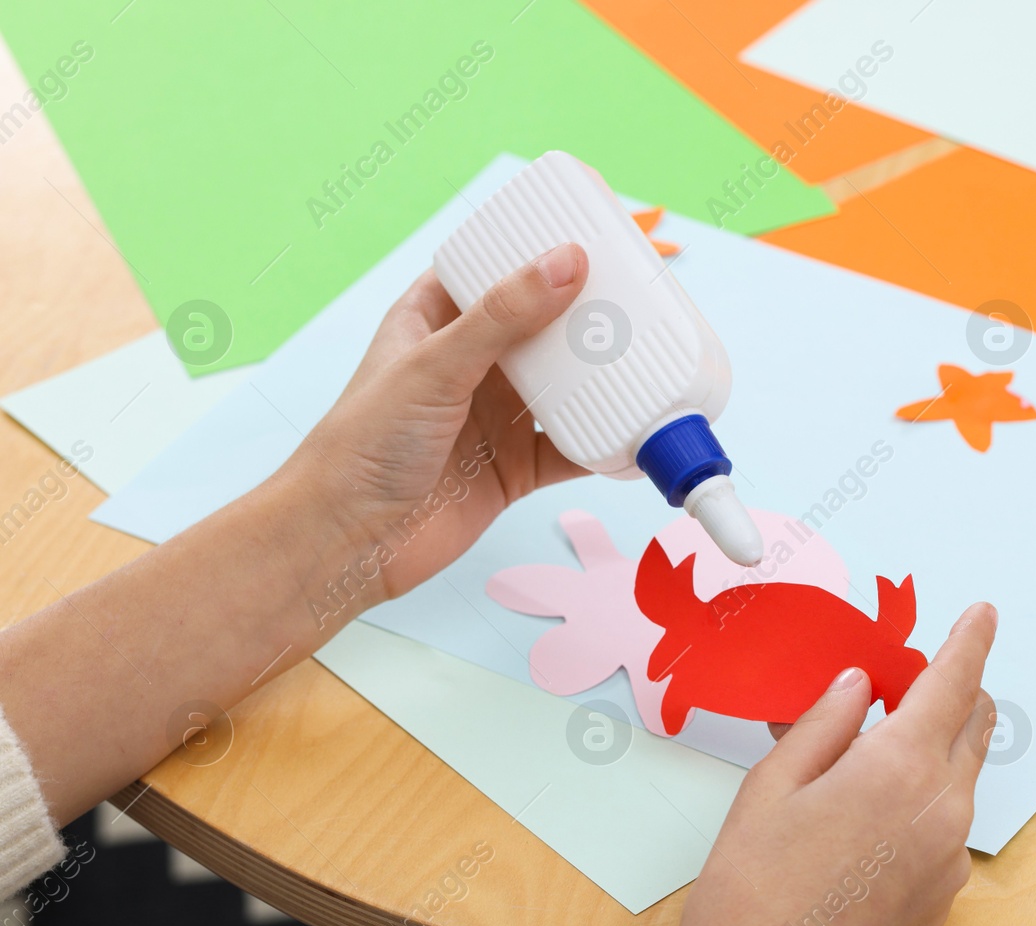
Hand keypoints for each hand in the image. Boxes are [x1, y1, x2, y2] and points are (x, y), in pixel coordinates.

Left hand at [0, 243, 596, 824]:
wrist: (350, 542)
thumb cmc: (362, 445)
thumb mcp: (435, 365)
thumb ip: (503, 316)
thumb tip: (566, 262)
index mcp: (434, 321)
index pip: (492, 269)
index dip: (536, 251)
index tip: (587, 234)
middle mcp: (469, 365)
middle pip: (541, 327)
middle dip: (586, 315)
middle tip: (636, 294)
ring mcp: (494, 417)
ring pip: (564, 386)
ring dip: (601, 377)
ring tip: (648, 353)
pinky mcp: (515, 468)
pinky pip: (572, 447)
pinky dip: (604, 441)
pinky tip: (635, 429)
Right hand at [656, 603, 998, 925]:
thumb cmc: (751, 898)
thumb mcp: (771, 788)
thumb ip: (825, 723)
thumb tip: (859, 686)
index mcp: (898, 771)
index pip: (954, 684)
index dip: (971, 641)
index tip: (983, 614)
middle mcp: (942, 813)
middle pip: (972, 728)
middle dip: (953, 693)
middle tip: (904, 682)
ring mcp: (948, 862)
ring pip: (959, 779)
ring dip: (932, 749)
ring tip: (861, 756)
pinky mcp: (941, 900)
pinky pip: (946, 828)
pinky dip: (922, 801)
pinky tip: (862, 817)